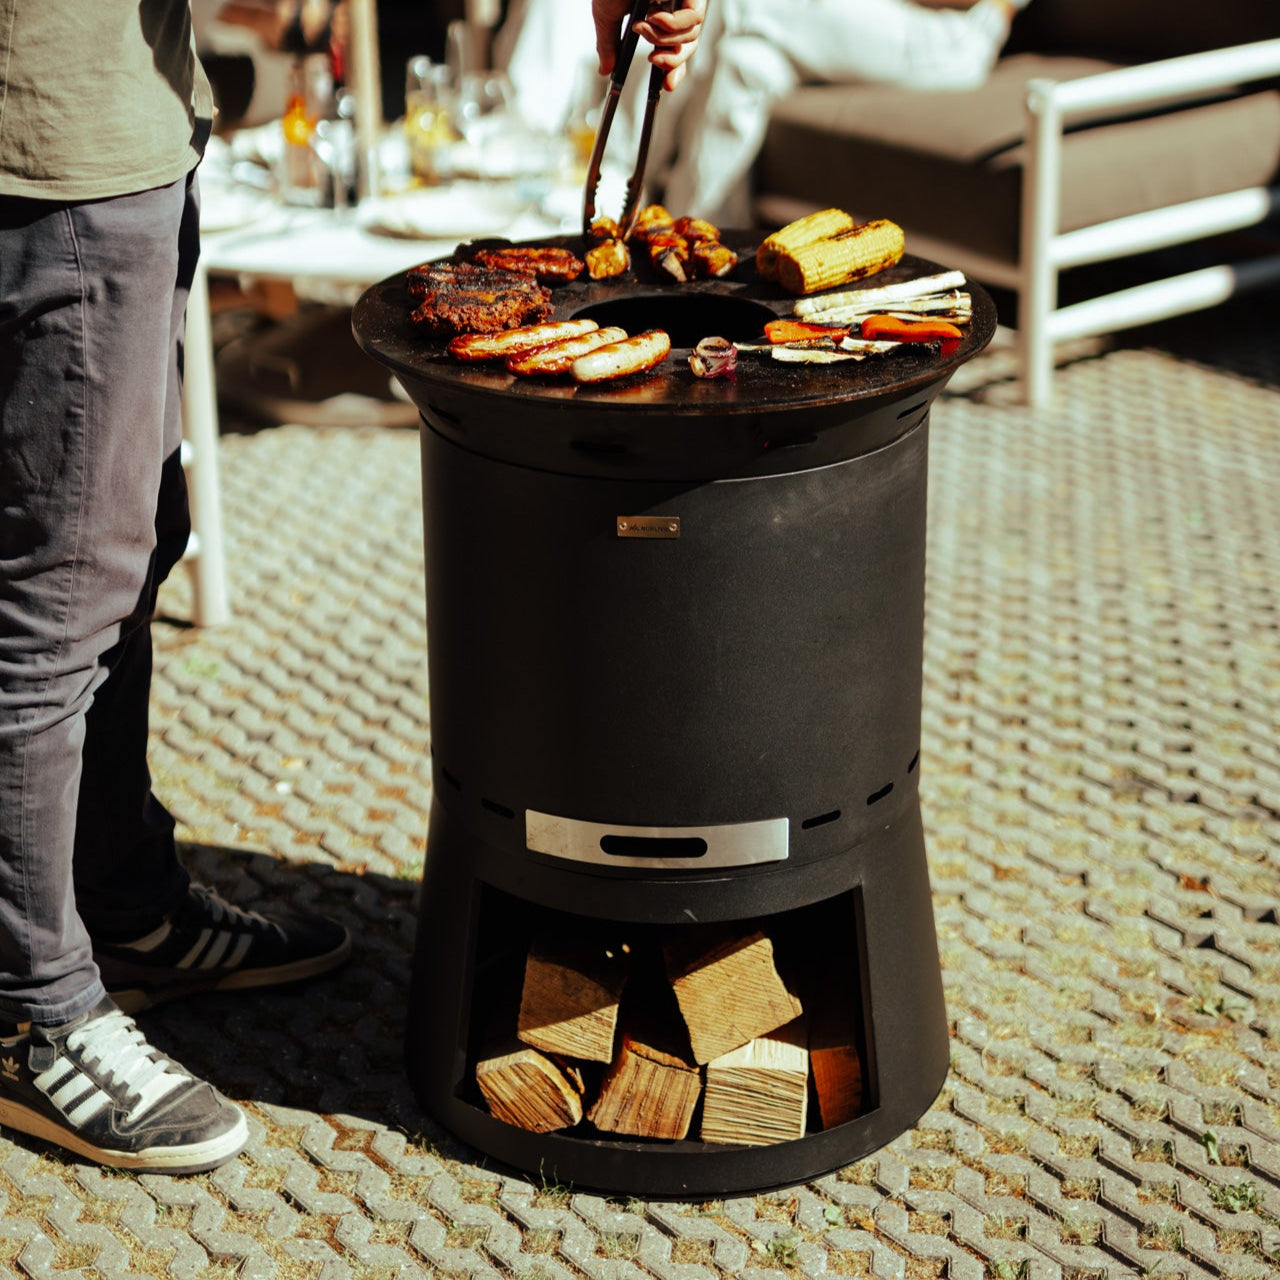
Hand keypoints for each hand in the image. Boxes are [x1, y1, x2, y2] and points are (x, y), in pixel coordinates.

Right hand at [592, 0, 706, 91]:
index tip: (665, 86)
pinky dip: (673, 26)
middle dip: (673, 62)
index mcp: (656, 13)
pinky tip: (655, 17)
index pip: (674, 47)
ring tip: (642, 26)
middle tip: (654, 62)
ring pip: (691, 36)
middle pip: (688, 46)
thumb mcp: (607, 15)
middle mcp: (674, 6)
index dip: (673, 69)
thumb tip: (605, 70)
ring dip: (663, 39)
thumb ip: (608, 44)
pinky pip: (693, 20)